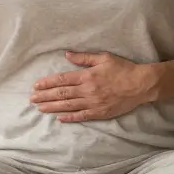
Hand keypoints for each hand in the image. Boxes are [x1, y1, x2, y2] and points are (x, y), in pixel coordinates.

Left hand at [30, 51, 156, 122]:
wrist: (140, 84)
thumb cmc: (123, 69)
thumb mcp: (103, 58)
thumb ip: (84, 58)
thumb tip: (67, 55)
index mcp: (87, 76)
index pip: (62, 80)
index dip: (47, 83)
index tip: (36, 86)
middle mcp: (87, 90)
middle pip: (62, 94)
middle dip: (45, 96)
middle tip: (32, 99)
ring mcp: (93, 103)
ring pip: (68, 106)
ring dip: (52, 107)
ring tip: (40, 108)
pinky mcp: (100, 113)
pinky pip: (81, 116)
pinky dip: (69, 118)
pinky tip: (59, 118)